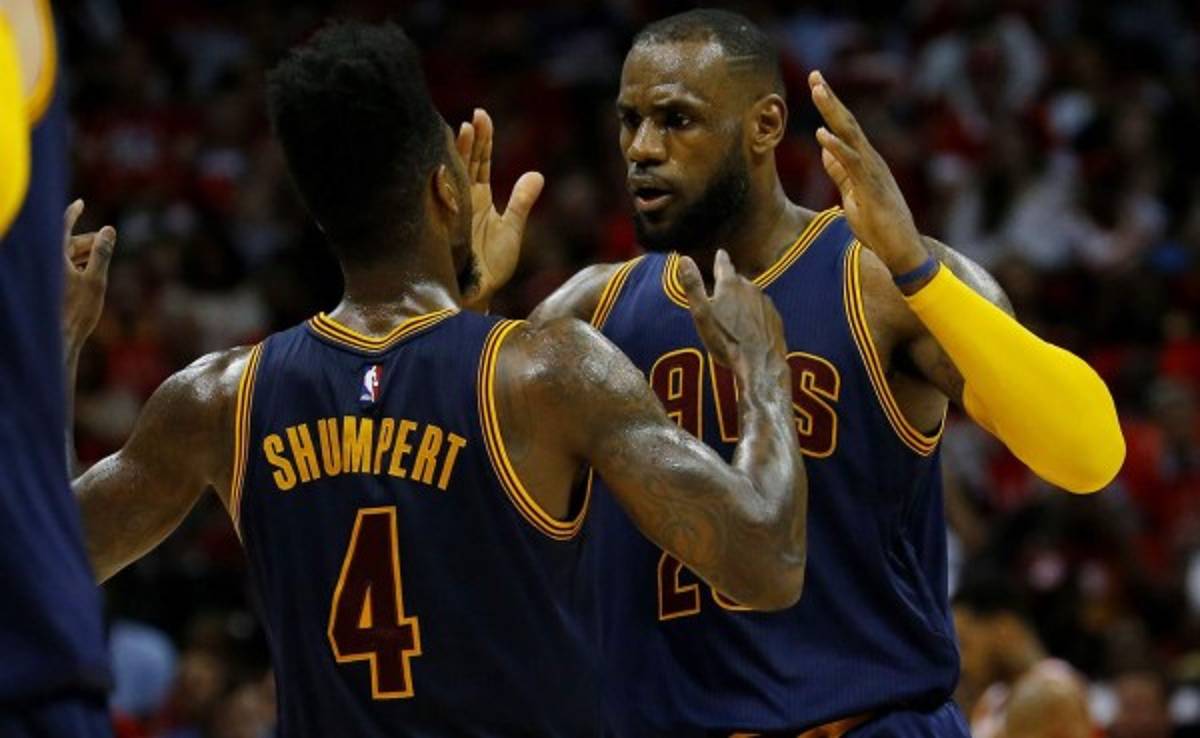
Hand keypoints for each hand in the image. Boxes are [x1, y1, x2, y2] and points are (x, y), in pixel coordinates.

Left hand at [62, 199, 115, 353]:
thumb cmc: (77, 310)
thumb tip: (108, 229)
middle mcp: (47, 263)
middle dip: (90, 243)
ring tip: (101, 266)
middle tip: (108, 246)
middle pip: (71, 243)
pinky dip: (79, 266)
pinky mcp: (50, 285)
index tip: (80, 203)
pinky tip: (90, 276)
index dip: (72, 213)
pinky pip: (66, 267)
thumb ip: (101, 253)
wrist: (60, 336)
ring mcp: (48, 274)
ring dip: (86, 256)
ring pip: (69, 256)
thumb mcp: (96, 280)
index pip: (62, 227)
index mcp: (54, 257)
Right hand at [455, 108, 543, 310]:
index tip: (482, 116)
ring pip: (452, 175)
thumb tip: (537, 174)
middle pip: (465, 162)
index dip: (482, 139)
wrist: (479, 294)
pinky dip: (442, 181)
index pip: (481, 160)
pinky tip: (442, 163)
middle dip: (469, 140)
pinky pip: (441, 199)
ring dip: (456, 155)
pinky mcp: (445, 225)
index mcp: (479, 196)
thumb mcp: (511, 230)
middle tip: (473, 118)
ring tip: (461, 130)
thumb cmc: (493, 266)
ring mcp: (452, 210)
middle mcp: (462, 198)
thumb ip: (522, 203)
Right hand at [678, 250, 786, 376]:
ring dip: (743, 301)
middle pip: (738, 281)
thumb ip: (693, 286)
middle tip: (721, 297)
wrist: (759, 364)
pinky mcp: (775, 318)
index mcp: (730, 285)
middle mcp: (750, 288)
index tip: (720, 253)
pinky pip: (762, 311)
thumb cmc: (726, 341)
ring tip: (734, 318)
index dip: (720, 259)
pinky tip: (749, 329)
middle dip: (730, 285)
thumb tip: (684, 259)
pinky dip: (755, 315)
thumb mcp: (702, 314)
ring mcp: (765, 303)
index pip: (723, 264)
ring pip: (751, 296)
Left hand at [809, 70, 926, 274]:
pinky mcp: (872, 188)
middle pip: (848, 123)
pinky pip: (852, 163)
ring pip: (850, 135)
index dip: (830, 107)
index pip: (845, 128)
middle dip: (830, 98)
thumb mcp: (852, 194)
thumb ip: (840, 172)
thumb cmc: (878, 226)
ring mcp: (873, 172)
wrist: (901, 251)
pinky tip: (821, 133)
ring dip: (832, 112)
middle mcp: (871, 160)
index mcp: (865, 162)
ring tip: (817, 90)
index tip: (816, 85)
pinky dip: (836, 147)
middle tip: (814, 74)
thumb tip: (825, 149)